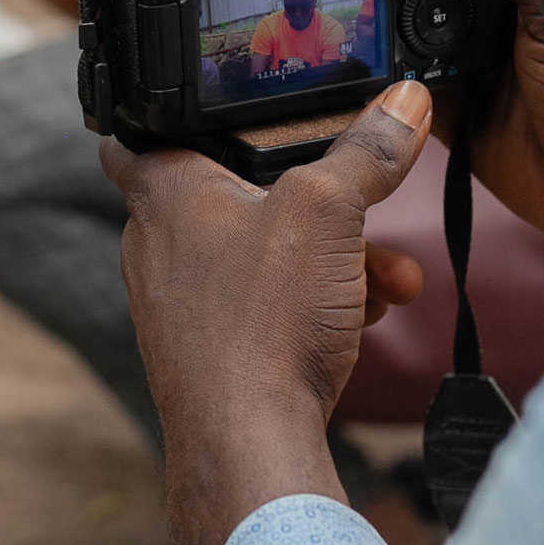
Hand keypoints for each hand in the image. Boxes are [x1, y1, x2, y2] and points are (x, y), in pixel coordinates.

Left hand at [102, 86, 433, 544]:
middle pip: (234, 196)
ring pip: (261, 257)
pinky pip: (263, 307)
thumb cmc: (261, 322)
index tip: (209, 106)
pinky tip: (365, 316)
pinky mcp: (206, 351)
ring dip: (330, 258)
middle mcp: (158, 245)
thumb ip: (367, 153)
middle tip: (360, 208)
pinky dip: (313, 304)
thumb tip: (405, 102)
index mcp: (165, 193)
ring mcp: (178, 303)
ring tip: (388, 277)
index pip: (137, 130)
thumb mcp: (328, 213)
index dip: (170, 111)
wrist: (247, 442)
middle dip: (311, 201)